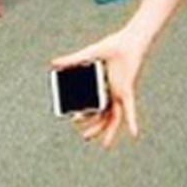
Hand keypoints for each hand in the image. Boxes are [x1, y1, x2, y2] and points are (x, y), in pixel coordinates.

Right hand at [52, 27, 148, 149]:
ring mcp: (119, 93)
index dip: (84, 115)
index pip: (92, 106)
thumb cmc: (112, 46)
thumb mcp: (88, 56)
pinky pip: (129, 109)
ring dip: (110, 131)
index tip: (73, 120)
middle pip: (103, 115)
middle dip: (95, 128)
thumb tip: (52, 64)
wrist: (128, 41)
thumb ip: (71, 61)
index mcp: (102, 87)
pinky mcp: (126, 91)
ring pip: (114, 117)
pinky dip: (132, 121)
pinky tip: (134, 133)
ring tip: (106, 146)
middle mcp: (111, 92)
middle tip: (85, 137)